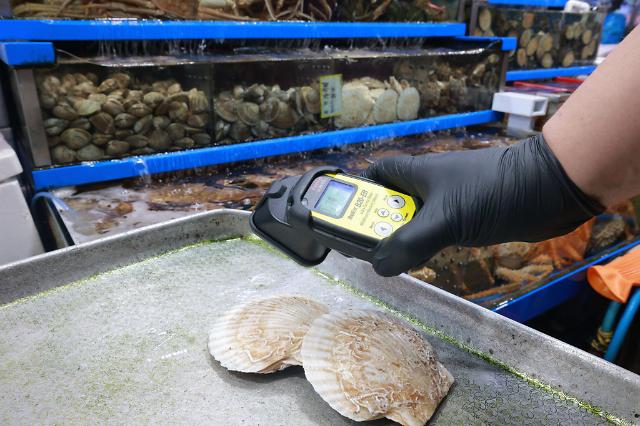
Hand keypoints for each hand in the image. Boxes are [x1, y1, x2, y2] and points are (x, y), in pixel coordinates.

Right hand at [361, 134, 602, 276]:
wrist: (550, 189)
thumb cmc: (492, 193)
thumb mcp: (444, 219)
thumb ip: (409, 243)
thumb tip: (379, 266)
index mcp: (417, 174)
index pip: (377, 174)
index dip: (360, 191)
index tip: (348, 217)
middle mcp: (430, 185)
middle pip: (393, 203)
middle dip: (380, 224)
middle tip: (373, 250)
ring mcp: (451, 201)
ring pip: (416, 220)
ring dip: (405, 238)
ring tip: (396, 261)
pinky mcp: (470, 216)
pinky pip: (439, 231)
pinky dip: (428, 245)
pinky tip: (426, 260)